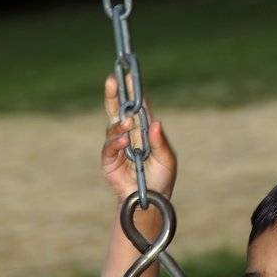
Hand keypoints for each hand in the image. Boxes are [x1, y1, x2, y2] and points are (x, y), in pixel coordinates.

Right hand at [101, 74, 177, 202]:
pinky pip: (110, 147)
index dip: (132, 90)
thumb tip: (155, 122)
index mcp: (144, 130)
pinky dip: (116, 143)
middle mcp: (129, 134)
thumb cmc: (161, 179)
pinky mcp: (109, 159)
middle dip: (114, 94)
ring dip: (120, 124)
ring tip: (128, 123)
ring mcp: (118, 146)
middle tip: (112, 79)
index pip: (138, 106)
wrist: (149, 201)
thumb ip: (160, 142)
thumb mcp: (167, 160)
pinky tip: (124, 142)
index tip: (128, 74)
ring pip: (113, 126)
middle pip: (119, 110)